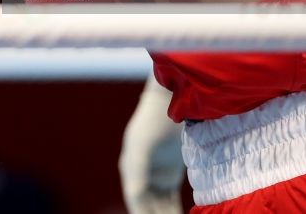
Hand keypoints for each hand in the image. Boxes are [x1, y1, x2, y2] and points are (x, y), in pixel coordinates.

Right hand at [118, 75, 184, 213]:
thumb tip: (134, 197)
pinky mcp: (171, 174)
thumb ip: (136, 171)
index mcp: (130, 169)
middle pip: (146, 206)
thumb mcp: (142, 144)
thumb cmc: (154, 121)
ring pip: (159, 206)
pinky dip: (175, 211)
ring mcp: (156, 175)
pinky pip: (171, 201)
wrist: (172, 103)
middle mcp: (140, 175)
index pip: (135, 201)